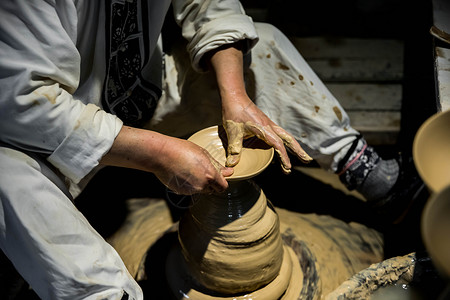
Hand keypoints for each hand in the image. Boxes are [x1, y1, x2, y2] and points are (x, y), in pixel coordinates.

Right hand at [153, 138, 233, 194]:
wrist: (161, 154)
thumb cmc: (182, 150)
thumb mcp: (203, 154)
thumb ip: (217, 165)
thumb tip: (229, 172)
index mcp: (210, 175)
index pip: (223, 187)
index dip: (221, 182)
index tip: (218, 177)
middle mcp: (201, 186)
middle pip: (212, 190)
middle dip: (211, 183)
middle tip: (202, 170)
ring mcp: (191, 190)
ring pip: (201, 190)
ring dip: (200, 184)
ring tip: (190, 170)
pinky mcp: (181, 192)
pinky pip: (190, 191)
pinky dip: (189, 185)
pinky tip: (183, 174)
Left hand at [208, 42, 311, 174]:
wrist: (235, 96)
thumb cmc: (234, 112)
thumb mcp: (232, 132)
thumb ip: (234, 148)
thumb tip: (231, 164)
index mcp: (264, 129)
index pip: (278, 144)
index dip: (284, 156)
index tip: (288, 167)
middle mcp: (269, 126)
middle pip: (289, 139)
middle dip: (298, 150)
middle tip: (307, 161)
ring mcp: (269, 124)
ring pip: (286, 136)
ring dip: (294, 146)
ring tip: (301, 156)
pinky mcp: (266, 123)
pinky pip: (280, 134)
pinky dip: (285, 142)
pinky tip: (283, 147)